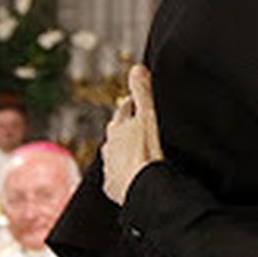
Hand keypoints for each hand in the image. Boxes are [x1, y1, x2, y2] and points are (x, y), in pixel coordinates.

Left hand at [103, 64, 163, 204]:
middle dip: (126, 127)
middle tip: (139, 124)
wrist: (142, 189)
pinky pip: (117, 177)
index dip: (133, 103)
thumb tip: (136, 67)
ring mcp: (109, 167)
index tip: (139, 100)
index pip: (125, 109)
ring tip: (137, 152)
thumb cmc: (147, 152)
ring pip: (115, 154)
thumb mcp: (148, 116)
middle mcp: (109, 146)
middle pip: (117, 131)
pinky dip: (124, 174)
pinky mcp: (113, 187)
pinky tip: (134, 176)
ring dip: (124, 151)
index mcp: (118, 127)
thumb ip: (142, 92)